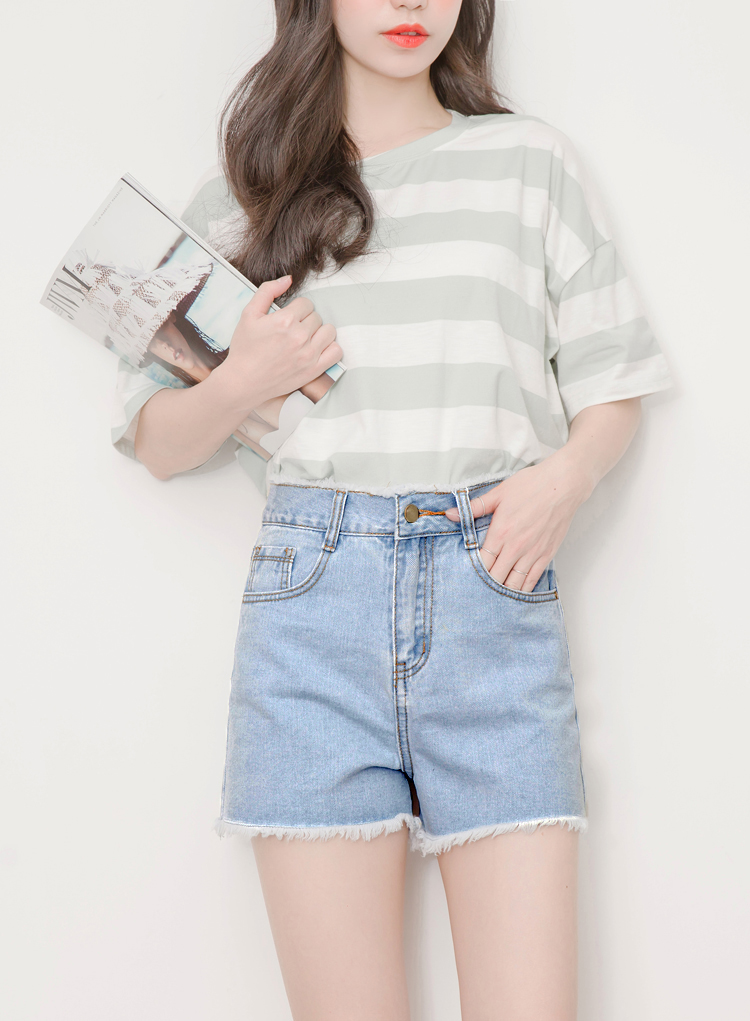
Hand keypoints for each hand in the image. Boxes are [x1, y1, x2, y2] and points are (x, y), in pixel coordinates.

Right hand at [215, 275, 341, 409]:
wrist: (243, 382)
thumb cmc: (244, 348)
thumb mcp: (249, 314)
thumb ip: (267, 291)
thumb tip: (288, 279)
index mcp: (285, 320)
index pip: (306, 303)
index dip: (296, 309)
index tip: (288, 318)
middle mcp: (299, 337)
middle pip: (317, 317)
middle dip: (306, 320)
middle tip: (292, 331)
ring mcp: (308, 355)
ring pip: (329, 331)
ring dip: (319, 332)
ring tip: (306, 338)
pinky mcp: (313, 370)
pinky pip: (336, 352)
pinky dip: (330, 348)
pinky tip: (317, 349)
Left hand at [444, 457, 590, 591]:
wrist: (563, 485)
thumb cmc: (531, 485)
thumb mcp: (499, 493)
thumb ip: (474, 507)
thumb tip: (450, 514)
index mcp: (501, 532)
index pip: (482, 562)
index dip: (473, 571)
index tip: (467, 575)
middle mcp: (516, 547)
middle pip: (496, 577)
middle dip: (486, 584)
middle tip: (477, 590)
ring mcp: (533, 553)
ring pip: (514, 583)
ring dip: (503, 591)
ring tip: (493, 597)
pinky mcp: (547, 555)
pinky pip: (533, 580)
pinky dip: (523, 589)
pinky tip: (516, 593)